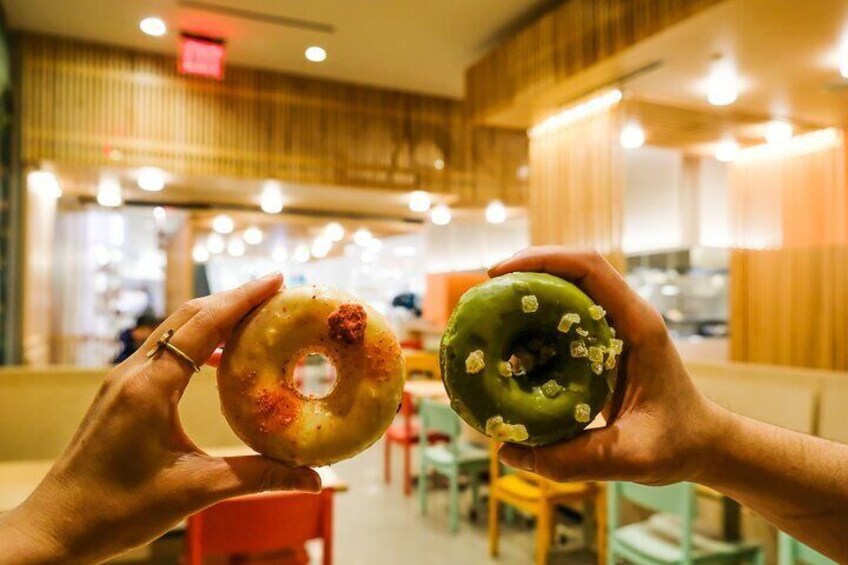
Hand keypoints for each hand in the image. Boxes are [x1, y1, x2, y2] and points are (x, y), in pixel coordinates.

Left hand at [0, 273, 320, 563]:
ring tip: (254, 319)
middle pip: (189, 316)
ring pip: (174, 331)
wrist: (58, 528)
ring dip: (214, 318)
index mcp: (151, 387)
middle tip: (275, 293)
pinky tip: (220, 360)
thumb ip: (258, 477)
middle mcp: (133, 373)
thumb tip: (315, 477)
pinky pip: (164, 352)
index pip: (204, 325)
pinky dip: (197, 342)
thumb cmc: (118, 511)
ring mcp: (123, 381)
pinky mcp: (120, 394)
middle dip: (233, 299)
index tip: (277, 280)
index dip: (243, 298)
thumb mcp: (196, 491)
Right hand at [489, 247, 728, 485]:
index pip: (589, 267)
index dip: (542, 259)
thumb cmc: (676, 443)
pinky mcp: (602, 342)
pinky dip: (533, 324)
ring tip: (488, 318)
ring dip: (526, 296)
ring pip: (565, 290)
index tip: (499, 274)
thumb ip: (572, 459)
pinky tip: (509, 350)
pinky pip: (563, 318)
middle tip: (482, 295)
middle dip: (523, 271)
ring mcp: (614, 326)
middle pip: (570, 269)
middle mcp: (625, 315)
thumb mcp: (629, 457)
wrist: (703, 443)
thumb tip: (508, 451)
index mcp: (637, 325)